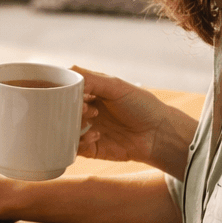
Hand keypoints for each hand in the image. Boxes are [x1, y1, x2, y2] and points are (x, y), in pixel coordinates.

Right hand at [75, 66, 196, 178]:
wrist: (159, 134)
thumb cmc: (142, 105)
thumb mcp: (116, 86)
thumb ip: (91, 79)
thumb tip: (67, 73)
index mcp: (91, 94)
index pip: (66, 91)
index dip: (63, 91)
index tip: (66, 92)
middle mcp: (86, 112)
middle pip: (62, 110)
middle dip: (68, 109)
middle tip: (85, 107)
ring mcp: (87, 130)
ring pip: (64, 129)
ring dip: (72, 125)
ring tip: (90, 119)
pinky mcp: (91, 149)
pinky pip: (74, 147)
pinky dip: (79, 142)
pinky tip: (95, 135)